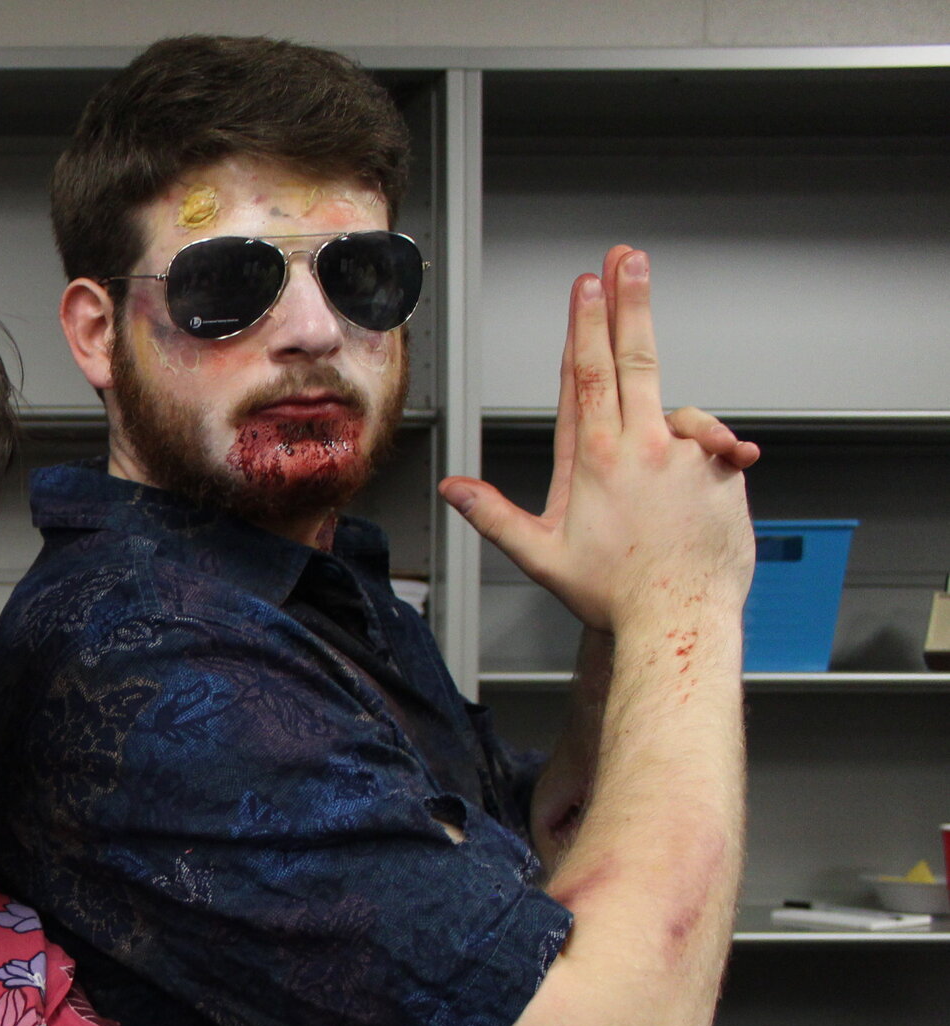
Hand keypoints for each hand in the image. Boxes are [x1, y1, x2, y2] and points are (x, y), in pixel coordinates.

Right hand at [438, 246, 757, 633]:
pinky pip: (711, 439)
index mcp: (593, 460)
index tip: (585, 288)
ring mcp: (682, 454)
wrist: (679, 619)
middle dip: (626, 302)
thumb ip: (494, 516)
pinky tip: (705, 446)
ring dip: (665, 354)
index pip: (587, 376)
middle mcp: (637, 446)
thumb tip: (453, 490)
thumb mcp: (541, 556)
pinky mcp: (718, 468)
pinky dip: (704, 438)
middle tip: (625, 260)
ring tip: (653, 315)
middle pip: (631, 357)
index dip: (585, 327)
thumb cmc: (615, 594)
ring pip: (671, 393)